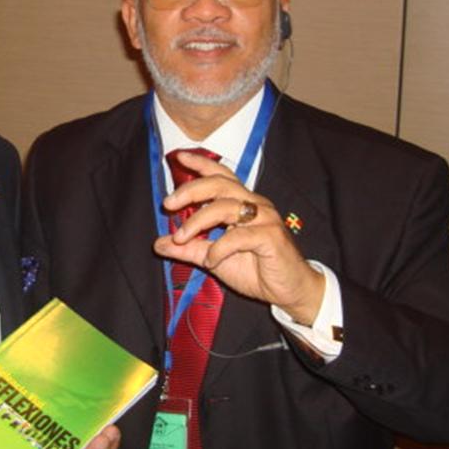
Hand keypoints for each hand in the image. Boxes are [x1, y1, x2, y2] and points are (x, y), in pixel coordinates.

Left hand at [154, 151, 324, 324]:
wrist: (289, 291)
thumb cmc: (256, 270)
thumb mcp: (214, 258)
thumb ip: (189, 249)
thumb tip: (159, 243)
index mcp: (242, 203)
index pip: (221, 176)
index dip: (201, 164)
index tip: (178, 157)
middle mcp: (255, 204)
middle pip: (220, 184)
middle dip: (191, 190)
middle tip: (168, 203)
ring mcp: (265, 219)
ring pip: (226, 207)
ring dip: (198, 221)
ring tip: (181, 238)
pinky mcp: (271, 237)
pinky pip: (238, 236)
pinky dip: (219, 248)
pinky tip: (211, 260)